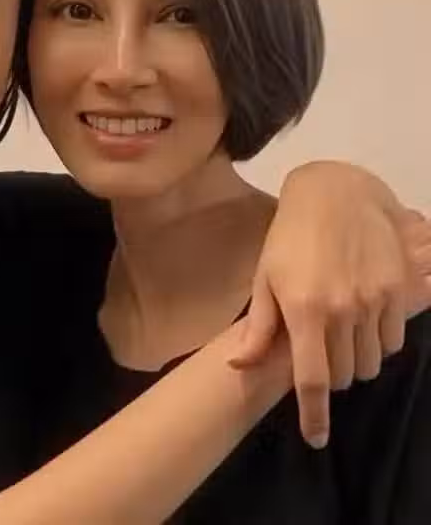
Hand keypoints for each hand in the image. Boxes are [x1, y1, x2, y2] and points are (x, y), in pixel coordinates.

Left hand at [228, 161, 430, 448]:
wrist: (335, 195)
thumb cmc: (289, 238)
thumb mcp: (265, 278)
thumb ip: (258, 327)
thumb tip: (238, 367)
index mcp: (302, 311)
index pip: (311, 379)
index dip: (314, 415)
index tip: (316, 439)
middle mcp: (341, 312)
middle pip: (344, 376)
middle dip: (330, 377)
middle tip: (318, 355)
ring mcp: (372, 302)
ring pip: (371, 363)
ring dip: (355, 362)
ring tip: (339, 337)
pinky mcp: (396, 291)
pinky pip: (393, 340)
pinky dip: (379, 343)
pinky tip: (363, 322)